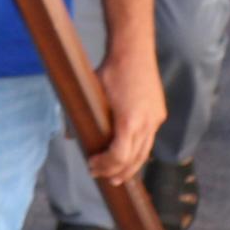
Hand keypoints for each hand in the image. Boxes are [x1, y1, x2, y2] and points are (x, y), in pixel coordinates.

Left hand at [88, 50, 166, 185]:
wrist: (134, 51)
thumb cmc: (109, 71)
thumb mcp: (88, 93)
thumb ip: (80, 116)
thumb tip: (70, 136)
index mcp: (129, 121)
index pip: (120, 156)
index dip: (106, 166)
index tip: (92, 166)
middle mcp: (147, 123)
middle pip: (134, 160)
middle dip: (118, 172)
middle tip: (103, 178)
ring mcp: (155, 119)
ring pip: (145, 153)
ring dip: (131, 167)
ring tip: (118, 175)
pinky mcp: (159, 114)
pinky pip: (150, 140)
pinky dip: (139, 152)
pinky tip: (129, 156)